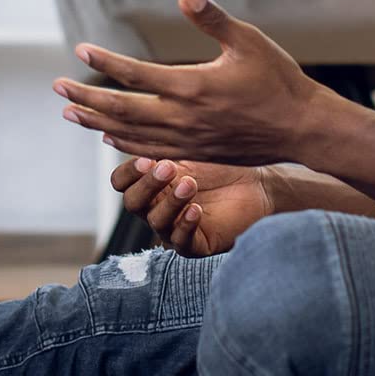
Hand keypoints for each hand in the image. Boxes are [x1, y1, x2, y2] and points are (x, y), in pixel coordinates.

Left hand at [53, 0, 328, 166]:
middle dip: (85, 98)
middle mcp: (183, 118)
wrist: (303, 129)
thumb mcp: (248, 41)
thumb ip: (212, 18)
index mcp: (192, 87)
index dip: (104, 63)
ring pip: (130, 135)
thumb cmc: (278, 80)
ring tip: (70, 114)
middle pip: (121, 110)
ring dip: (97, 123)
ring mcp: (187, 140)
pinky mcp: (195, 153)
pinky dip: (124, 144)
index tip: (80, 50)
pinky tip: (109, 137)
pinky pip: (150, 151)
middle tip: (57, 88)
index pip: (134, 75)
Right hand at [111, 155, 276, 257]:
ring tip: (190, 184)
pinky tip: (196, 209)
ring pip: (156, 221)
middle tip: (167, 168)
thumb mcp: (188, 149)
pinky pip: (181, 241)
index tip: (145, 159)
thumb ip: (157, 143)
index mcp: (150, 182)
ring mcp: (174, 227)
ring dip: (171, 202)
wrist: (257, 184)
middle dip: (147, 185)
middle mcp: (157, 206)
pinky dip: (185, 225)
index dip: (128, 173)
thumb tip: (116, 130)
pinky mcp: (195, 245)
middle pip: (132, 203)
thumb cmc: (221, 165)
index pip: (121, 182)